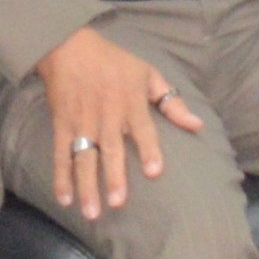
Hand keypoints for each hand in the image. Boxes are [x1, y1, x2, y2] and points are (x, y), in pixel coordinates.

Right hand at [33, 23, 206, 217]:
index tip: (154, 172)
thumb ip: (171, 102)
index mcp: (130, 103)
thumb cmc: (113, 62)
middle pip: (110, 149)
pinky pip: (60, 154)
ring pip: (84, 157)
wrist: (68, 47)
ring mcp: (82, 122)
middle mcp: (106, 115)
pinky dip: (61, 177)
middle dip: (113, 176)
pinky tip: (64, 199)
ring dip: (86, 185)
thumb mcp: (147, 74)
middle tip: (118, 203)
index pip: (143, 129)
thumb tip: (197, 125)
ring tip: (92, 212)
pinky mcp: (62, 125)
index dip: (149, 150)